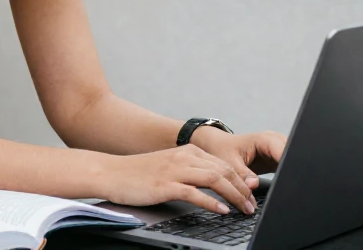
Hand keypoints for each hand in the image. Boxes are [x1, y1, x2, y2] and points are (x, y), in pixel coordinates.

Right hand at [103, 144, 258, 214]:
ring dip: (234, 195)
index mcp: (187, 152)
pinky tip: (221, 210)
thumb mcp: (169, 167)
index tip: (250, 194)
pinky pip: (195, 193)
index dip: (241, 180)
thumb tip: (213, 185)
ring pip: (215, 179)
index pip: (223, 164)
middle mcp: (184, 158)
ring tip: (244, 209)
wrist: (111, 172)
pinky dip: (212, 203)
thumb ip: (190, 171)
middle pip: (224, 170)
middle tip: (252, 205)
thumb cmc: (138, 173)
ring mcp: (175, 171)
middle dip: (242, 189)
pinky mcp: (165, 185)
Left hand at [191, 128, 287, 189]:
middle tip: (287, 185)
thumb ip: (242, 174)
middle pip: (293, 155)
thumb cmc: (223, 149)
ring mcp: (278, 150)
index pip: (284, 151)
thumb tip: (253, 184)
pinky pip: (287, 166)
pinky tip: (283, 183)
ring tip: (285, 185)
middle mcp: (275, 142)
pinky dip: (286, 174)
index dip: (288, 164)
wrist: (219, 146)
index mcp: (264, 139)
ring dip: (290, 172)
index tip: (288, 178)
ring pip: (292, 160)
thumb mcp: (229, 162)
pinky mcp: (278, 159)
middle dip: (291, 169)